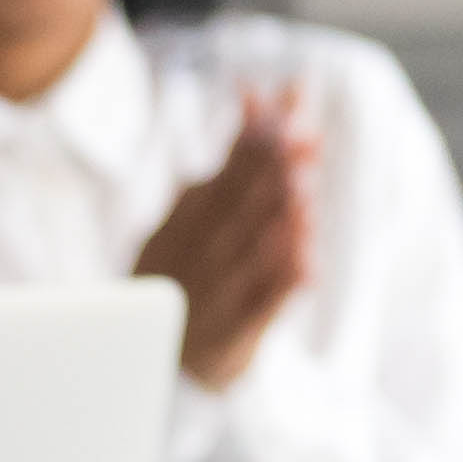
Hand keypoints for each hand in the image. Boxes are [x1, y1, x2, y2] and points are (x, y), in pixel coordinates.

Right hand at [134, 83, 318, 390]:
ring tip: (304, 189)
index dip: (255, 136)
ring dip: (277, 220)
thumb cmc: (182, 273)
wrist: (153, 363)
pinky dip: (283, 287)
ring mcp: (214, 296)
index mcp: (180, 224)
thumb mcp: (188, 219)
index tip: (287, 102)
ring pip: (249, 255)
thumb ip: (227, 163)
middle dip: (270, 169)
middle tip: (303, 137)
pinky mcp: (233, 336)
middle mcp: (195, 256)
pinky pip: (261, 310)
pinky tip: (309, 264)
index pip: (223, 171)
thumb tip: (256, 98)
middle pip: (237, 207)